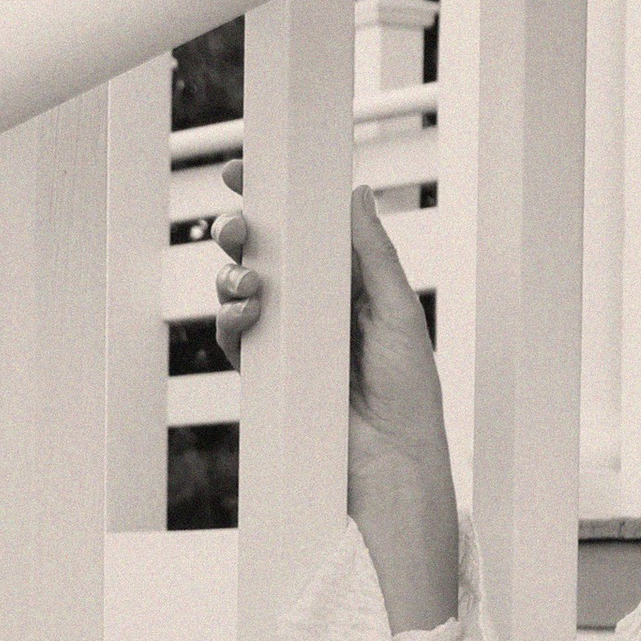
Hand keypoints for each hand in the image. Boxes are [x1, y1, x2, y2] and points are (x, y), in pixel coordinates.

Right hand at [210, 162, 460, 631]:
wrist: (391, 469)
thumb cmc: (409, 396)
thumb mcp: (398, 312)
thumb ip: (371, 253)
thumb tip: (353, 190)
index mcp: (353, 284)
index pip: (309, 229)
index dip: (278, 199)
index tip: (247, 170)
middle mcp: (319, 308)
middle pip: (270, 253)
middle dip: (246, 233)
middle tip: (240, 228)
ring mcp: (290, 341)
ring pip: (245, 290)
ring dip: (235, 275)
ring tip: (248, 282)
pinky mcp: (270, 375)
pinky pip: (237, 337)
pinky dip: (231, 319)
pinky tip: (243, 315)